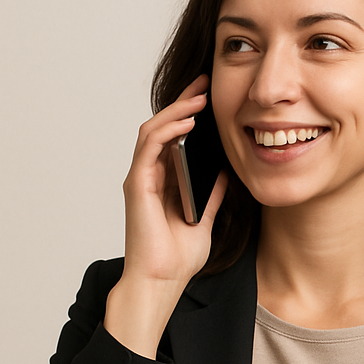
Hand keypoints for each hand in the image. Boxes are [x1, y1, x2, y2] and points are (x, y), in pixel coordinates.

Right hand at [105, 74, 227, 356]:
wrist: (163, 281)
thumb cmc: (178, 258)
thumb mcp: (205, 220)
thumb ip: (211, 196)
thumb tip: (225, 173)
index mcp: (164, 181)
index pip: (175, 137)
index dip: (190, 113)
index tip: (209, 93)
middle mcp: (149, 175)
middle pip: (162, 126)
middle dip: (183, 102)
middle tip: (203, 82)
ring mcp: (141, 179)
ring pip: (153, 131)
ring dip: (176, 111)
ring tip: (198, 97)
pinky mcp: (137, 186)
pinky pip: (149, 148)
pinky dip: (167, 131)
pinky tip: (187, 123)